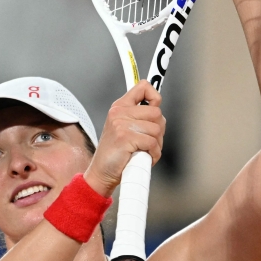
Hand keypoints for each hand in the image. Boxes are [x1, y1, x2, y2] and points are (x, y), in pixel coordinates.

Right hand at [83, 81, 164, 196]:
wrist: (102, 173)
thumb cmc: (116, 153)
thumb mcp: (124, 128)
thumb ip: (138, 116)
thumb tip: (158, 106)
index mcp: (119, 107)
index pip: (143, 87)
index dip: (154, 96)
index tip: (156, 105)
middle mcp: (119, 112)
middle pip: (156, 112)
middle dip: (158, 129)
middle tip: (149, 141)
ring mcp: (121, 124)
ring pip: (157, 129)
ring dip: (156, 144)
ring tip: (145, 150)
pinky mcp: (125, 137)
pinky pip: (152, 143)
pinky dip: (154, 154)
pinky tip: (144, 157)